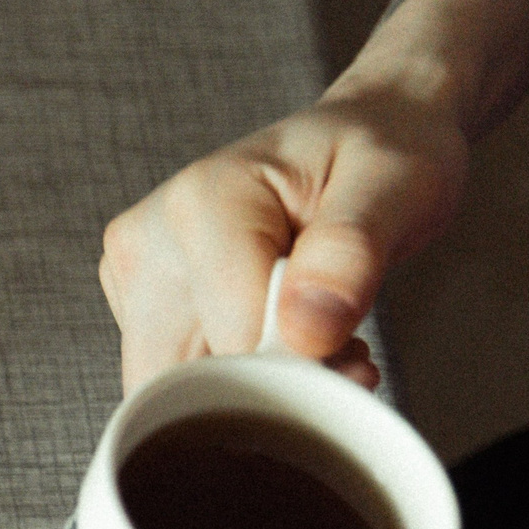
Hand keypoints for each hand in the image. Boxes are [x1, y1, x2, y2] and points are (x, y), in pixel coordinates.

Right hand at [98, 84, 467, 393]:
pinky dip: (231, 384)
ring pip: (171, 391)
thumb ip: (351, 254)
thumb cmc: (379, 152)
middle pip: (180, 377)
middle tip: (341, 354)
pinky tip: (279, 341)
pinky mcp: (138, 305)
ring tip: (316, 339)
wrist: (363, 136)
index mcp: (198, 204)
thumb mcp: (394, 184)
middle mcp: (146, 241)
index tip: (351, 351)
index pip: (231, 339)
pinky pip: (174, 378)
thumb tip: (305, 333)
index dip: (296, 367)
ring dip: (251, 392)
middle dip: (266, 392)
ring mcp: (134, 277)